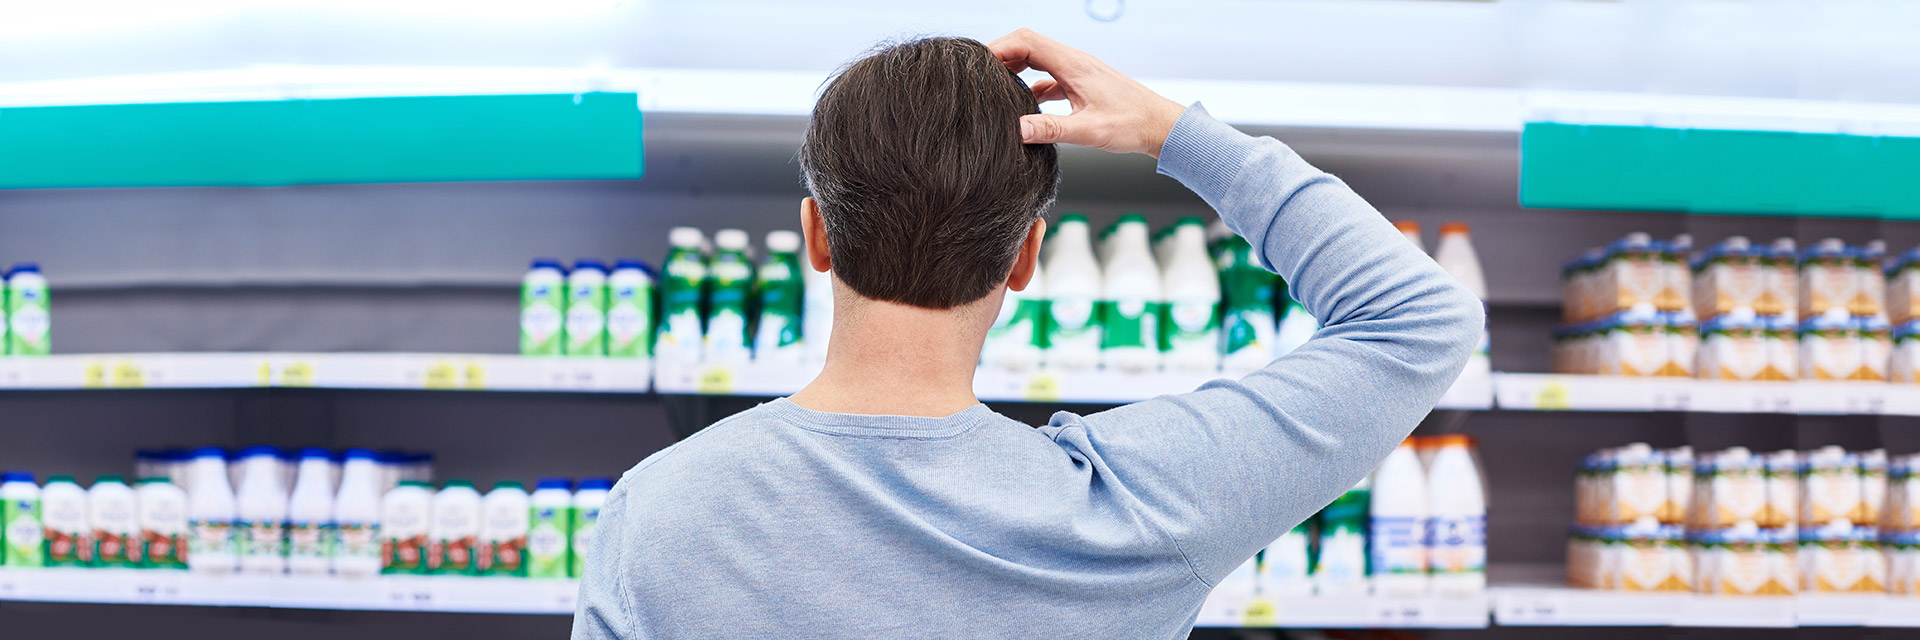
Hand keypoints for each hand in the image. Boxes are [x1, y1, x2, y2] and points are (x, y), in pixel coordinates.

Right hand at [988, 29, 1187, 157]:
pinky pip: (1048, 77)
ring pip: (1037, 60)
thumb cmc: (1132, 125)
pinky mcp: (1081, 85)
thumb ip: (1053, 129)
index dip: (998, 47)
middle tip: (979, 75)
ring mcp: (1077, 72)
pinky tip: (1025, 106)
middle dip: (1000, 56)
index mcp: (1073, 64)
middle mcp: (1074, 62)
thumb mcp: (1089, 131)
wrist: (1160, 127)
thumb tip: (1019, 128)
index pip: (1026, 41)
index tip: (977, 64)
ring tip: (995, 88)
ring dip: (1015, 69)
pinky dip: (1031, 84)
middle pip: (1027, 45)